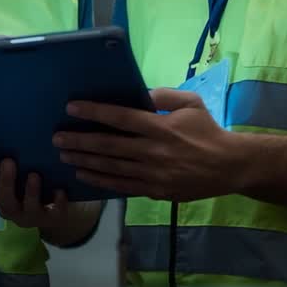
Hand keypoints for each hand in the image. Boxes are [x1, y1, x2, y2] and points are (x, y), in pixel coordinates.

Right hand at [0, 158, 71, 231]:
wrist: (55, 211)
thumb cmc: (32, 187)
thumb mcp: (20, 177)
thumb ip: (12, 166)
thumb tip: (7, 138)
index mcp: (2, 198)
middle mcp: (14, 210)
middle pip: (6, 200)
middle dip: (6, 181)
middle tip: (8, 161)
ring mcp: (32, 217)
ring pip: (28, 208)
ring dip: (30, 192)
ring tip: (34, 175)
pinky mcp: (52, 219)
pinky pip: (54, 213)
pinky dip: (57, 202)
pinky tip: (59, 191)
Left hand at [53, 88, 242, 201]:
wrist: (230, 166)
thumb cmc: (208, 131)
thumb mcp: (191, 103)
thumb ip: (164, 95)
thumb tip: (138, 95)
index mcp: (161, 127)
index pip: (121, 118)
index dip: (94, 112)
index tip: (71, 108)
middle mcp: (153, 151)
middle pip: (109, 146)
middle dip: (80, 141)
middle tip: (56, 138)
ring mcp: (153, 174)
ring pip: (111, 168)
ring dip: (85, 162)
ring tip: (64, 156)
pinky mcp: (155, 191)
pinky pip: (122, 186)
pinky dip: (101, 181)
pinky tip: (84, 176)